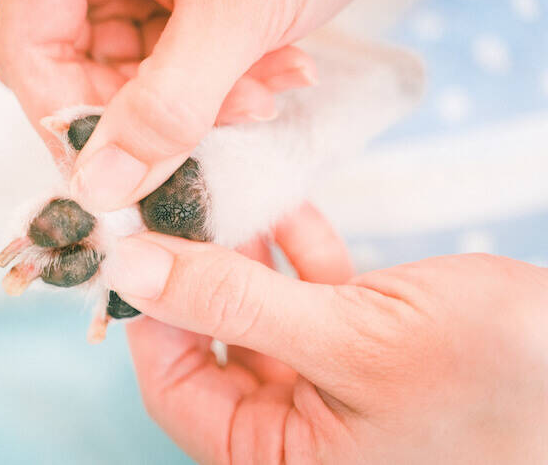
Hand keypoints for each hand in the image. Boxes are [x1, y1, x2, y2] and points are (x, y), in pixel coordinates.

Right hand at [0, 0, 393, 210]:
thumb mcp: (235, 8)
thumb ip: (167, 104)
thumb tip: (100, 187)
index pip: (31, 48)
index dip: (67, 121)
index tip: (113, 179)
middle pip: (86, 72)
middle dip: (157, 116)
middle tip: (211, 140)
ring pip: (143, 80)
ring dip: (205, 105)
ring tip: (269, 87)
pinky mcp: (186, 0)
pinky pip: (185, 68)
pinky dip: (229, 83)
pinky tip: (282, 69)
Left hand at [107, 204, 547, 463]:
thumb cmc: (498, 382)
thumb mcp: (353, 340)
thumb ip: (233, 305)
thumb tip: (133, 270)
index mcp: (280, 459)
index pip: (175, 389)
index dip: (150, 315)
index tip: (138, 243)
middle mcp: (299, 433)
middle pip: (211, 346)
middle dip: (199, 274)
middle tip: (183, 206)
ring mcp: (331, 388)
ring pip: (258, 315)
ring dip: (245, 255)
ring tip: (231, 195)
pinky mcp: (365, 348)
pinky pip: (309, 299)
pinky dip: (297, 254)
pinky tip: (287, 208)